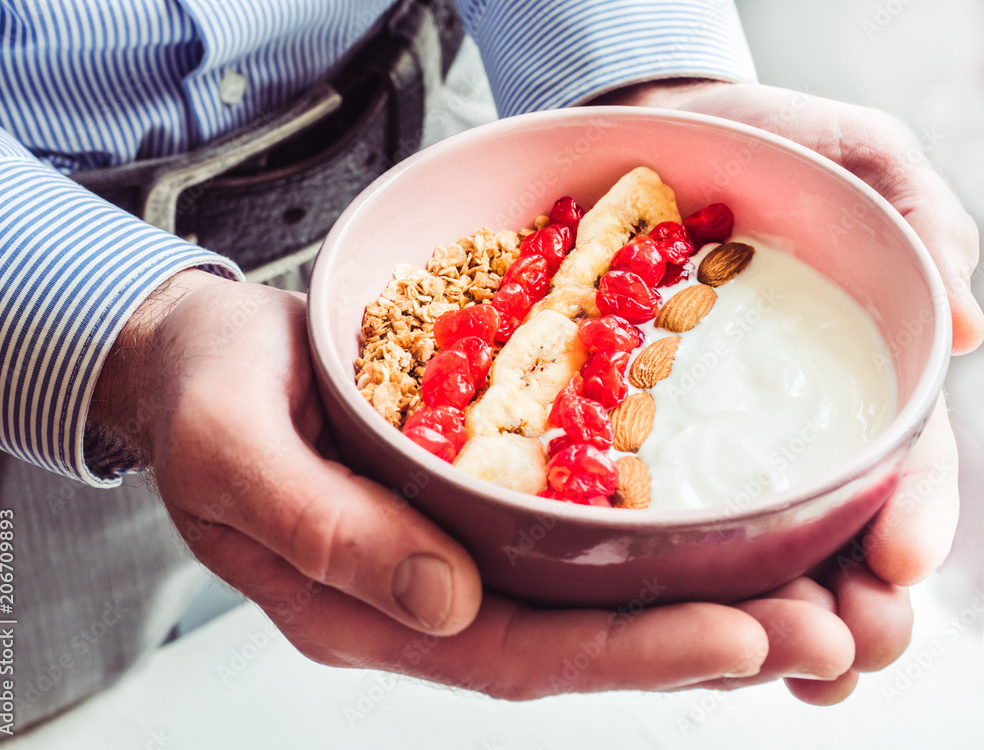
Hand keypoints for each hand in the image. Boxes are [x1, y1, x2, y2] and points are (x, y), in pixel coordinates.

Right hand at [88, 273, 860, 698]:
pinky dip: (645, 547)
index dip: (624, 655)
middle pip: (570, 643)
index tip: (736, 635)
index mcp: (360, 605)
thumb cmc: (203, 396)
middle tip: (818, 635)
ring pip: (581, 601)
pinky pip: (566, 540)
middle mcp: (417, 595)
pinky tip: (714, 538)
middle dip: (694, 647)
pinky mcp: (464, 501)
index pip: (509, 653)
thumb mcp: (234, 452)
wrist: (195, 356)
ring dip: (690, 605)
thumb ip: (326, 529)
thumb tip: (446, 600)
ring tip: (803, 600)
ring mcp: (444, 551)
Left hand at [594, 78, 981, 701]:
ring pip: (753, 547)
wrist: (646, 134)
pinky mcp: (626, 435)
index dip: (910, 517)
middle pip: (835, 531)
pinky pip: (648, 509)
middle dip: (853, 602)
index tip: (899, 564)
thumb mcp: (855, 155)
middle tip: (845, 649)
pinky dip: (672, 573)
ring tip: (782, 664)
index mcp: (853, 376)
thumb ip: (920, 222)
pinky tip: (680, 620)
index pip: (900, 463)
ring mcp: (707, 436)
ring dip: (774, 618)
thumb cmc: (761, 143)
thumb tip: (975, 331)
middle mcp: (784, 424)